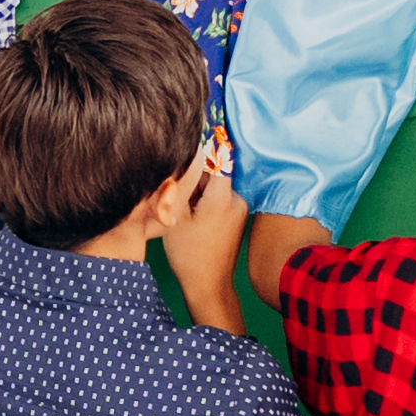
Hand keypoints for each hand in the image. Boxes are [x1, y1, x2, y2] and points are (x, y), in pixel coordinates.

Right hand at [151, 132, 243, 317]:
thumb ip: (180, 183)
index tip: (195, 131)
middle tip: (175, 190)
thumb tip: (182, 157)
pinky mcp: (237, 218)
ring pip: (214, 186)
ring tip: (182, 209)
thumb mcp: (176, 215)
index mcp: (222, 196)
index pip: (215, 157)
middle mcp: (237, 199)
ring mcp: (239, 209)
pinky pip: (218, 199)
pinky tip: (192, 218)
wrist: (208, 285)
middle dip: (193, 176)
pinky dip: (203, 202)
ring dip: (197, 190)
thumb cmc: (189, 254)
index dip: (203, 146)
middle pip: (213, 172)